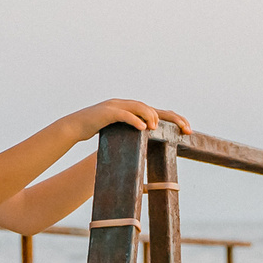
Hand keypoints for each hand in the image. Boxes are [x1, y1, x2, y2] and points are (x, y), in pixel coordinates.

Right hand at [69, 99, 192, 137]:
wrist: (74, 127)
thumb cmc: (96, 133)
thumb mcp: (118, 137)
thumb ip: (132, 141)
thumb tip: (148, 158)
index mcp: (132, 109)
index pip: (157, 112)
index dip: (174, 119)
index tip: (188, 130)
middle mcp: (126, 104)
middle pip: (153, 108)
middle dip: (172, 117)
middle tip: (186, 128)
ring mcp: (116, 106)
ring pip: (139, 107)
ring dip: (151, 116)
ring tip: (158, 128)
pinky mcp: (106, 112)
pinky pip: (123, 114)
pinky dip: (134, 120)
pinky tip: (143, 128)